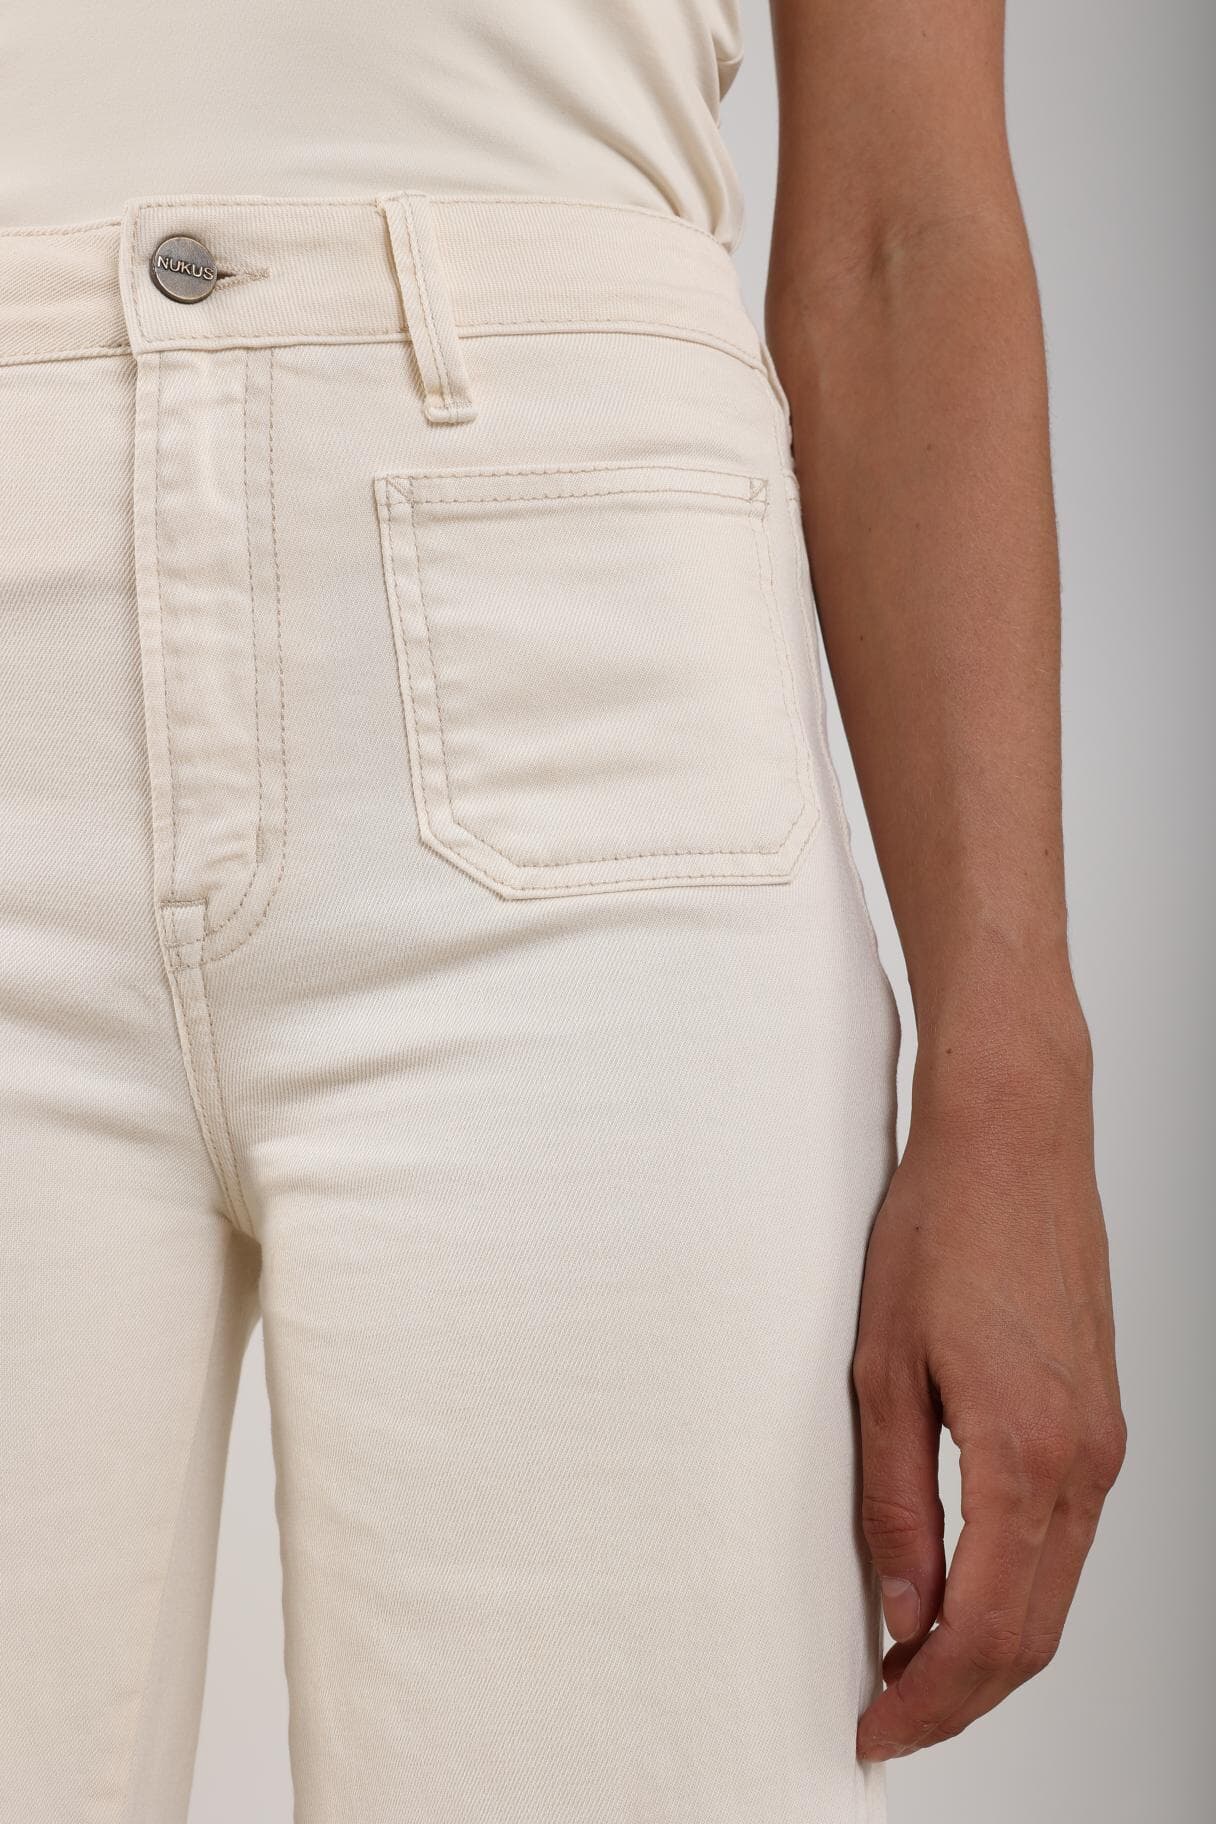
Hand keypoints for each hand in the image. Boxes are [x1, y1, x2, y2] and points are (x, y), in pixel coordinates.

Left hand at [853, 999, 1124, 1759]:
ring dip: (990, 1650)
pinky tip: (963, 1591)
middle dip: (960, 1697)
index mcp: (1027, 1454)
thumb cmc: (942, 1228)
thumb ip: (898, 1499)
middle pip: (1035, 1634)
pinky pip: (1066, 1540)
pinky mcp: (1099, 1419)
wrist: (1014, 1138)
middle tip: (886, 1719)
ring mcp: (1102, 1442)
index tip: (873, 1731)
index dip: (929, 1702)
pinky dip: (1018, 1590)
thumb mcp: (884, 1366)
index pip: (988, 1632)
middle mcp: (1084, 1463)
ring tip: (911, 1670)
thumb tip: (903, 1609)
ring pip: (1057, 1594)